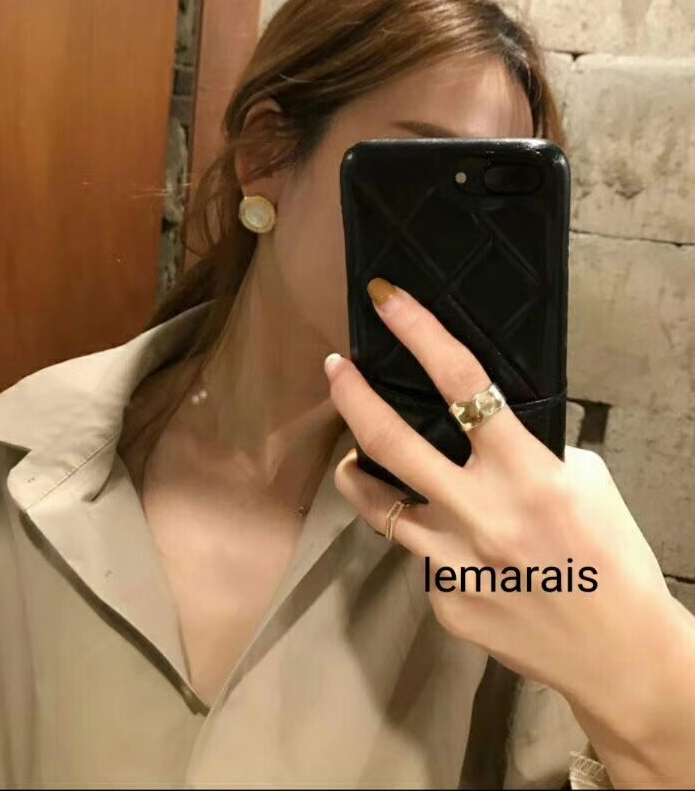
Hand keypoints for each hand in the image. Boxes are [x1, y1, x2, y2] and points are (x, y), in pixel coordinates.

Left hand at [324, 279, 694, 788]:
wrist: (619, 654)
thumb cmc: (613, 556)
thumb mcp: (584, 484)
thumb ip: (527, 454)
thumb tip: (482, 436)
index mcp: (526, 473)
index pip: (464, 384)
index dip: (420, 333)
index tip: (386, 300)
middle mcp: (480, 513)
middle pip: (392, 443)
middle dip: (352, 397)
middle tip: (334, 369)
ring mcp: (453, 562)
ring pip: (378, 505)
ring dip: (358, 475)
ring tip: (353, 462)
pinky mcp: (443, 601)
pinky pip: (421, 556)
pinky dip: (430, 541)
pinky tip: (458, 552)